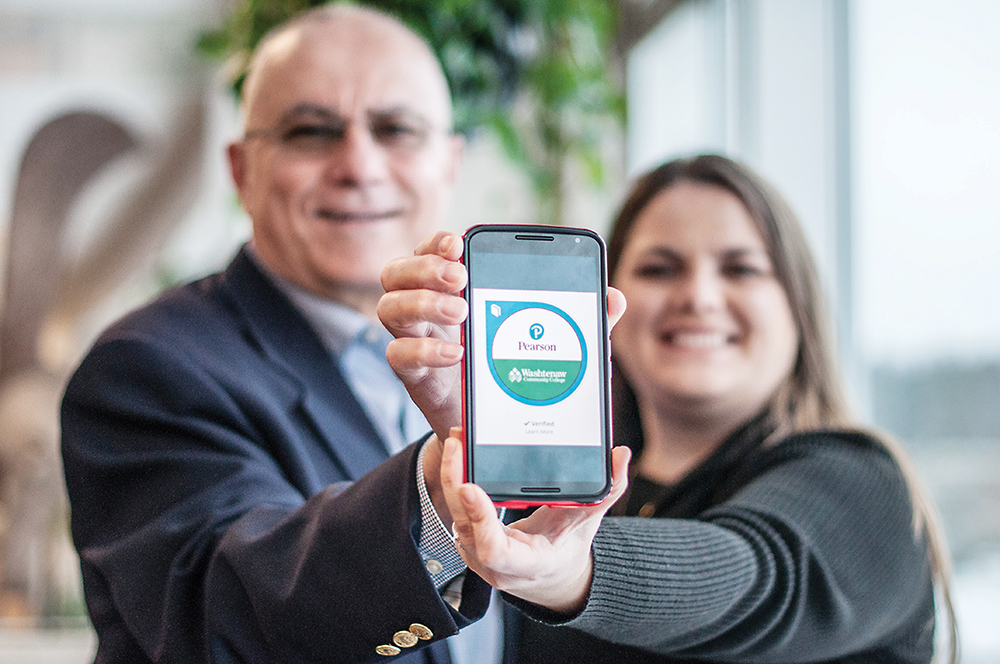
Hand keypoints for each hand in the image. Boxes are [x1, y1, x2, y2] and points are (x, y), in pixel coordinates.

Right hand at [378, 230, 627, 441]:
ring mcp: (416, 341)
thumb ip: (579, 319)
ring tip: (460, 312)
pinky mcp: (414, 377)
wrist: (493, 429)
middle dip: (426, 267)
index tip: (461, 242)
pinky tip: (457, 355)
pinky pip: (398, 356)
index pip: (432, 250)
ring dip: (421, 303)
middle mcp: (425, 309)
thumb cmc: (518, 371)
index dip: (439, 242)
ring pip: (389, 307)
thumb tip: (615, 298)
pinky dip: (424, 352)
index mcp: (454, 289)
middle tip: (461, 277)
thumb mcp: (552, 342)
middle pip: (397, 272)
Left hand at [440, 428, 630, 614]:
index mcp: (527, 564)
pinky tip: (457, 454)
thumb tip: (621, 456)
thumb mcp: (589, 521)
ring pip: (455, 517)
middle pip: (465, 525)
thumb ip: (606, 491)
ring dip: (451, 478)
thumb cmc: (567, 549)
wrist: (551, 574)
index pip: (494, 548)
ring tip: (457, 440)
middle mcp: (496, 564)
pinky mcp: (469, 539)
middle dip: (456, 482)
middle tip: (458, 443)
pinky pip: (456, 512)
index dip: (480, 519)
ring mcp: (477, 554)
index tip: (469, 486)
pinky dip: (453, 483)